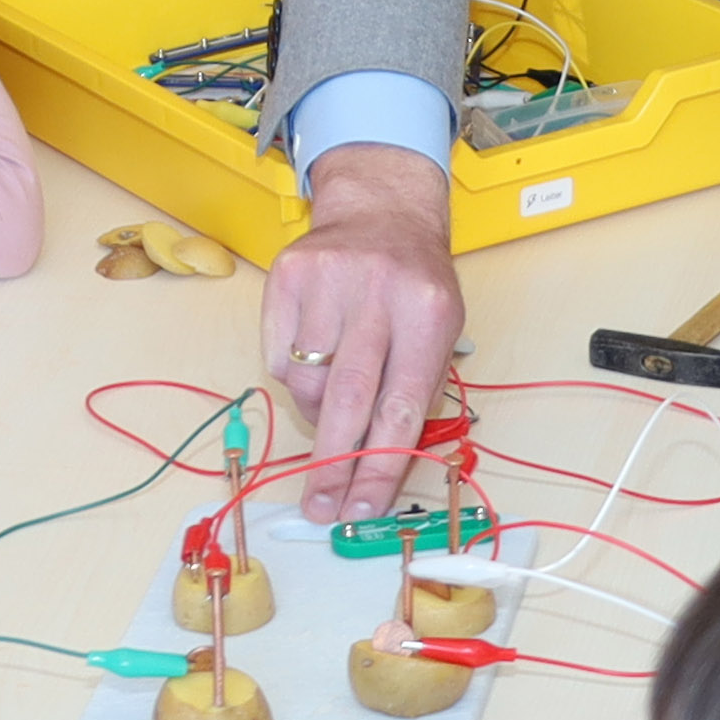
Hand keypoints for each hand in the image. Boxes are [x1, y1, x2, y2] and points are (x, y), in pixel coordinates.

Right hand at [267, 140, 460, 520]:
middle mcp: (377, 292)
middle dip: (334, 465)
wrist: (380, 209)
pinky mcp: (287, 274)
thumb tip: (377, 470)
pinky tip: (314, 353)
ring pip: (308, 381)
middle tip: (321, 508)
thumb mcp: (441, 331)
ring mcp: (328, 279)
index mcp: (427, 312)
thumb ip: (414, 394)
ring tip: (334, 397)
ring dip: (319, 412)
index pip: (402, 407)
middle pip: (349, 398)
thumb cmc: (415, 285)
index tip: (362, 510)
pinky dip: (294, 374)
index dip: (381, 467)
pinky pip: (278, 356)